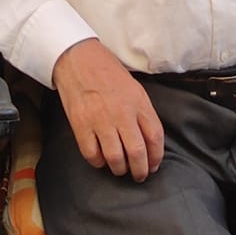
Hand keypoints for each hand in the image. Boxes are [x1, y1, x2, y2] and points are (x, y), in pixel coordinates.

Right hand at [52, 39, 163, 182]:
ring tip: (120, 168)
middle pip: (137, 153)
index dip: (157, 156)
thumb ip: (143, 113)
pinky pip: (92, 154)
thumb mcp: (134, 88)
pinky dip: (98, 162)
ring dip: (120, 169)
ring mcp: (100, 120)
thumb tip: (149, 141)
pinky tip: (101, 159)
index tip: (154, 165)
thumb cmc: (107, 73)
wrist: (78, 59)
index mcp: (138, 102)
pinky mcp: (80, 125)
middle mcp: (121, 113)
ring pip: (115, 158)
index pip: (155, 137)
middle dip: (140, 170)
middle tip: (139, 175)